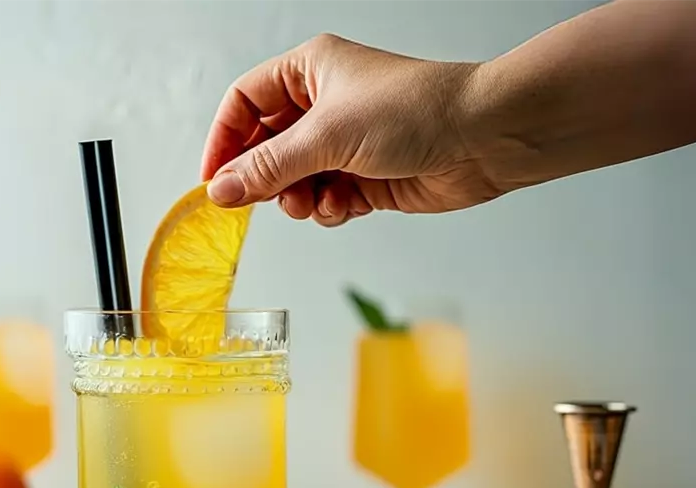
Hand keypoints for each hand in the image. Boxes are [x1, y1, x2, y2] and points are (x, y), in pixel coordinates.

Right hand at [200, 34, 501, 224]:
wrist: (482, 138)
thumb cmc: (414, 111)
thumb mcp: (326, 136)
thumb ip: (267, 167)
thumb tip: (221, 190)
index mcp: (310, 71)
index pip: (246, 102)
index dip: (225, 140)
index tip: (214, 180)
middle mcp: (325, 104)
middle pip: (267, 147)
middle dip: (266, 178)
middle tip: (263, 200)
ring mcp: (346, 142)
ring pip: (294, 181)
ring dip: (299, 199)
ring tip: (315, 201)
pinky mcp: (367, 176)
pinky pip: (326, 200)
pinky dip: (330, 208)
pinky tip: (348, 205)